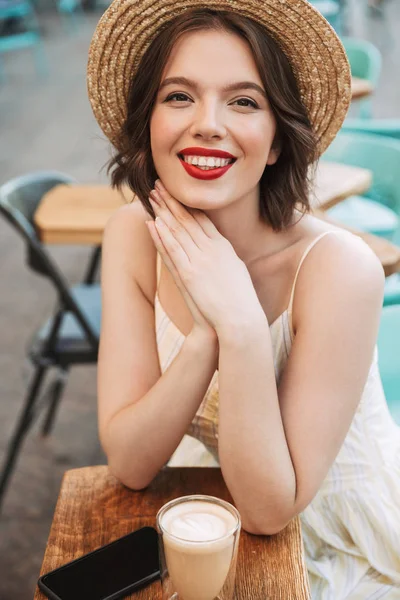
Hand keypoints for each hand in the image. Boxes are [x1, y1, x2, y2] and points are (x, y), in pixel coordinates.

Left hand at [146, 180, 264, 334]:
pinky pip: (173, 249)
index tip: (177, 191)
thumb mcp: (236, 270)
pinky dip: (162, 235)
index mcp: (223, 246)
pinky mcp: (190, 274)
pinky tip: (153, 222)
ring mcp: (200, 260)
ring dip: (163, 212)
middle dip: (172, 201)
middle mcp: (212, 249)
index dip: (188, 204)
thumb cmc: (240, 299)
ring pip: (178, 230)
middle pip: (188, 219)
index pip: (202, 219)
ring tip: (151, 196)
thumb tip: (220, 249)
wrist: (240, 318)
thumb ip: (225, 257)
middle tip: (159, 185)